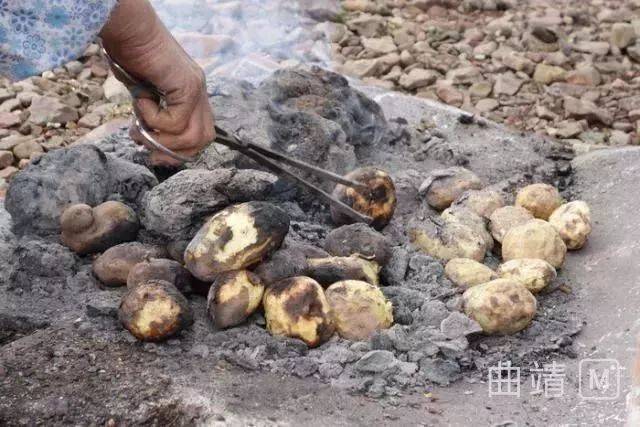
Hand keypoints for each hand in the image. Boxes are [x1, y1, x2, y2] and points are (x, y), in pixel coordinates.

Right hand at [100, 0, 214, 165]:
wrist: (128, 27)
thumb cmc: (128, 53)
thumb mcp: (142, 93)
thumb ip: (151, 115)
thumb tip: (147, 140)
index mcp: (191, 93)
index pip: (200, 134)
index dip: (180, 149)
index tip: (155, 154)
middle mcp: (199, 91)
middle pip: (203, 139)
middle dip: (174, 151)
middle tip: (146, 144)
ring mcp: (197, 88)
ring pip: (191, 137)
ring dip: (160, 138)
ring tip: (139, 122)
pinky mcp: (189, 86)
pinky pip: (175, 123)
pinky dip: (153, 119)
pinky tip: (143, 100)